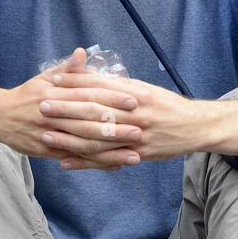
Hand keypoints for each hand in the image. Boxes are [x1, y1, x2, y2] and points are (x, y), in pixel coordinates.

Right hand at [0, 49, 140, 163]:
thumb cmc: (27, 94)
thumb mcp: (43, 77)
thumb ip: (67, 68)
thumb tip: (82, 52)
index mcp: (55, 91)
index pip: (88, 94)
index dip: (112, 97)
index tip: (134, 100)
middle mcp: (53, 113)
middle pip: (88, 121)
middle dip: (116, 127)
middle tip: (141, 130)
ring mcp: (50, 134)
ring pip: (83, 144)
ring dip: (111, 151)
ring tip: (135, 154)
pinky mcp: (48, 151)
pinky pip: (75, 158)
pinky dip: (95, 163)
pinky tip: (115, 165)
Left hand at [43, 71, 201, 169]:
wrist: (196, 127)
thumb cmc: (167, 106)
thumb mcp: (145, 89)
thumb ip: (120, 86)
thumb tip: (94, 76)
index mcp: (135, 93)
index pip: (100, 85)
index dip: (76, 81)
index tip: (53, 79)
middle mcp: (135, 112)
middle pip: (95, 109)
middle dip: (66, 107)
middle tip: (41, 104)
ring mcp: (136, 135)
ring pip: (97, 137)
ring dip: (70, 137)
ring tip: (46, 135)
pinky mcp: (138, 154)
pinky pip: (106, 159)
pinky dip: (84, 162)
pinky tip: (65, 161)